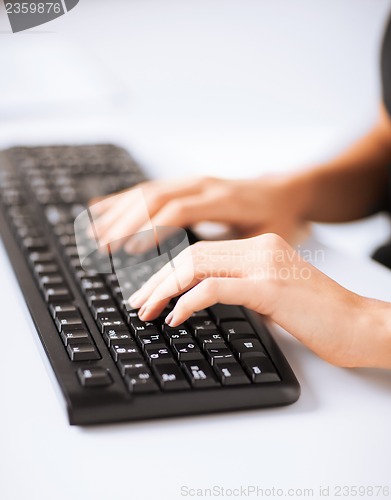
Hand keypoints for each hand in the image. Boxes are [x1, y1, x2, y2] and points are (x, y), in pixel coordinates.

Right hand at [88, 175, 307, 251]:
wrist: (288, 191)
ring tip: (93, 233)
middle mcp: (204, 186)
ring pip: (147, 192)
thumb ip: (239, 254)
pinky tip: (103, 208)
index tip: (128, 252)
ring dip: (119, 212)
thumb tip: (211, 285)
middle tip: (101, 249)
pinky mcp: (187, 185)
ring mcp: (194, 183)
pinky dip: (125, 200)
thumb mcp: (267, 238)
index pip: (178, 212)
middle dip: (125, 224)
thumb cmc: (280, 219)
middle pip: (155, 199)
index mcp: (224, 199)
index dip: (151, 231)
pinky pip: (150, 189)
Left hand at [129, 234, 390, 368]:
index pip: (200, 250)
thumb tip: (205, 297)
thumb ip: (243, 287)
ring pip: (196, 265)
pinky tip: (174, 318)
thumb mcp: (274, 294)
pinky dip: (187, 301)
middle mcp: (260, 248)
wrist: (361, 325)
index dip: (168, 269)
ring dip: (164, 289)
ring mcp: (265, 264)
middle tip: (137, 302)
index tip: (150, 290)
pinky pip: (214, 288)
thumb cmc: (321, 316)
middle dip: (157, 279)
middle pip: (191, 255)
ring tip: (146, 310)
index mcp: (260, 246)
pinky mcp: (269, 287)